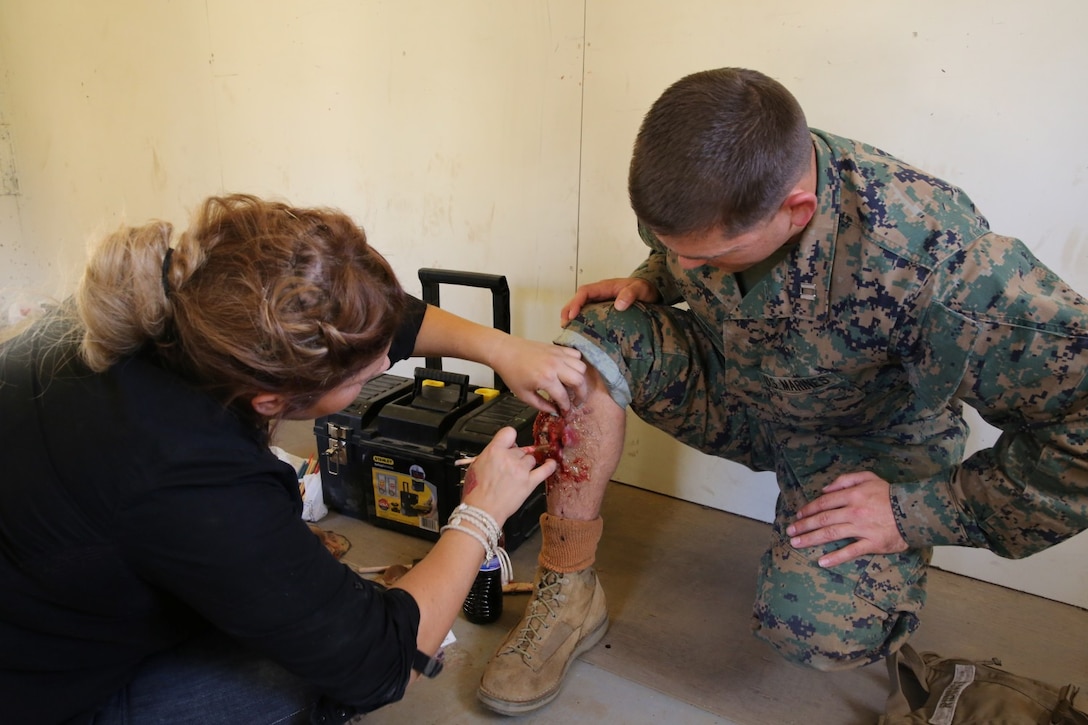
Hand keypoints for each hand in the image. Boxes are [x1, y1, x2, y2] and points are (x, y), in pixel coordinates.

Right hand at [461, 427, 556, 523]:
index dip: (510, 438)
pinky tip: (551, 463)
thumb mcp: (476, 466)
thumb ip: (489, 455)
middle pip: (520, 449)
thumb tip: (499, 452)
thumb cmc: (475, 492)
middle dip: (515, 456)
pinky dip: (549, 466)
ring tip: (519, 473)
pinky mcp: (529, 483)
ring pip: (531, 459)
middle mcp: (509, 458)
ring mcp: (521, 470)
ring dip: (526, 464)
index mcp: (494, 451)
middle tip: (509, 467)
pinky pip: (545, 470)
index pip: (509, 433)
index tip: (511, 443)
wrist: (482, 510)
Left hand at [489, 337, 587, 413]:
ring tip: (574, 386)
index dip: (566, 407)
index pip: (564, 397)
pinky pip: (575, 355)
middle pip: (579, 381)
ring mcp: (558, 355)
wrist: (505, 351)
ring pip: (581, 367)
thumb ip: (541, 405)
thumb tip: (555, 411)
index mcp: (546, 379)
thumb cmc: (512, 373)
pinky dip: (576, 363)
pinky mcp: (557, 348)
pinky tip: (570, 370)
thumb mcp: (523, 395)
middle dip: (581, 395)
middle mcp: (555, 366)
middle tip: (577, 401)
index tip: (565, 411)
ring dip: (580, 378)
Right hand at [560, 277, 659, 325]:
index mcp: (605, 287)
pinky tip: (580, 332)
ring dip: (572, 317)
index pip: (585, 292)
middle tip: (563, 325)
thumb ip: (630, 294)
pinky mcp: (603, 310)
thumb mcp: (640, 289)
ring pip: (581, 307)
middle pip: (578, 300)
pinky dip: (582, 321)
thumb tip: (618, 305)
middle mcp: (599, 294)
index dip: (576, 302)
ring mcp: (600, 302)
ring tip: (567, 330)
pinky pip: (589, 314)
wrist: (651, 292)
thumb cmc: (644, 289)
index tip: (572, 315)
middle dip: (568, 310)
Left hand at [786, 471, 907, 567]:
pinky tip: (822, 562)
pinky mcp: (872, 543)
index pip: (824, 503)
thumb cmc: (890, 494)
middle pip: (823, 519)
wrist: (915, 510)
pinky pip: (851, 551)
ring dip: (811, 539)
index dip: (808, 509)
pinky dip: (836, 557)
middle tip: (790, 532)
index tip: (798, 515)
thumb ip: (845, 480)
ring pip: (831, 534)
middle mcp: (854, 511)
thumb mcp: (869, 477)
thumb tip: (825, 489)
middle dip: (803, 526)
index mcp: (852, 495)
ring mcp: (862, 529)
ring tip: (797, 543)